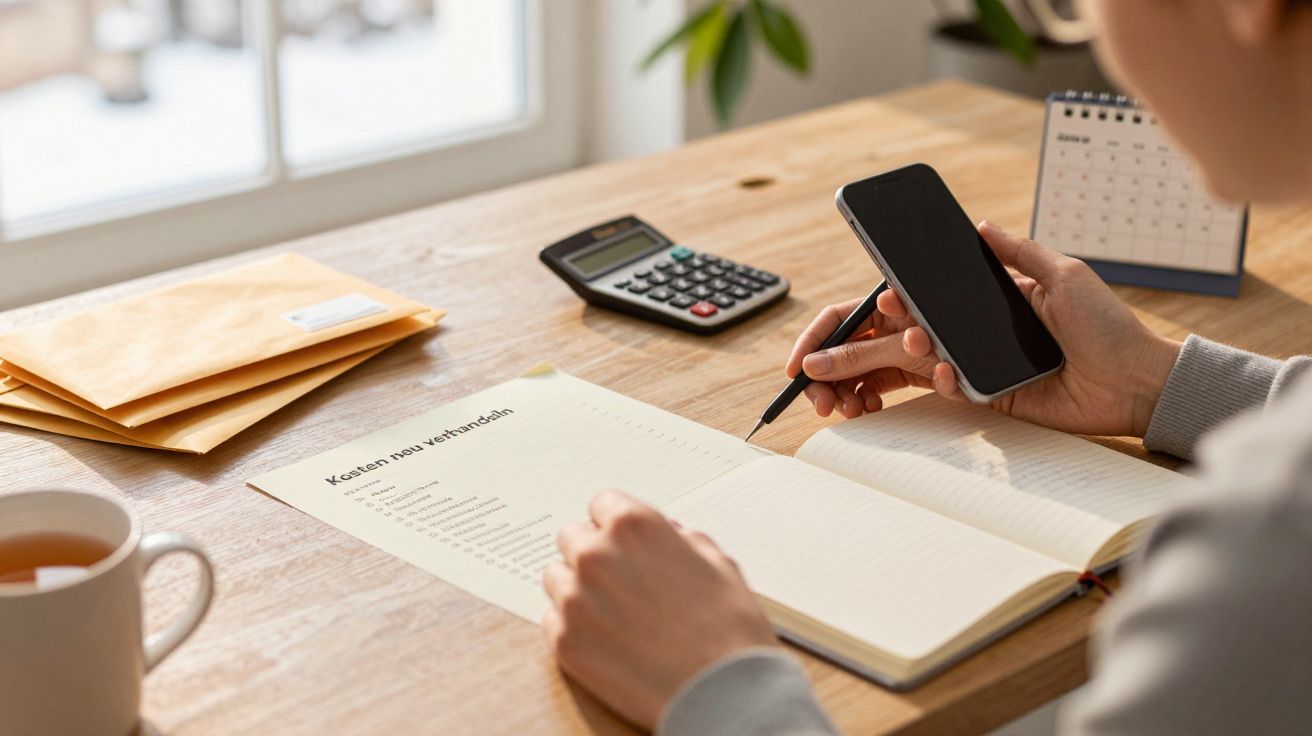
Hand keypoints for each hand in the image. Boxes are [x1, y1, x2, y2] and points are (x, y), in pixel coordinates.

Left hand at [542, 490, 777, 729]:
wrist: (723, 692)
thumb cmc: (729, 628)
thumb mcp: (717, 562)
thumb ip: (678, 539)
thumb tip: (664, 535)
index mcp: (634, 526)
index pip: (602, 503)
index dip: (614, 524)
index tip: (620, 540)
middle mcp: (596, 555)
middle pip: (571, 538)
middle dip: (592, 553)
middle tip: (617, 579)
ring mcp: (575, 600)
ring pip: (556, 578)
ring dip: (577, 588)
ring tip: (612, 613)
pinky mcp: (565, 643)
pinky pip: (552, 620)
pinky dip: (573, 627)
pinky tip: (605, 640)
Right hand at [787, 221, 1181, 437]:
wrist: (1135, 380)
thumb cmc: (1106, 325)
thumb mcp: (1064, 274)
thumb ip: (1019, 252)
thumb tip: (979, 227)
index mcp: (971, 298)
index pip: (901, 302)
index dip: (864, 312)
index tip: (849, 316)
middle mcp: (961, 331)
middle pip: (886, 339)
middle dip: (842, 353)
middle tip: (814, 367)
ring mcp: (969, 365)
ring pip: (902, 368)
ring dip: (877, 371)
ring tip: (885, 367)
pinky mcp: (986, 395)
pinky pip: (943, 391)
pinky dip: (939, 382)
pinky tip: (948, 375)